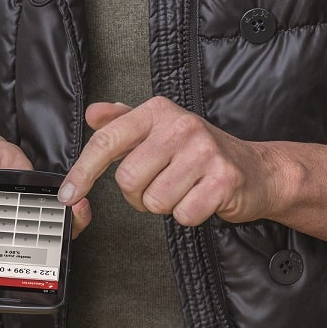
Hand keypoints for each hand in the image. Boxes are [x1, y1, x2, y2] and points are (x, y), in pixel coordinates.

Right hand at [0, 127, 90, 280]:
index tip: (2, 286)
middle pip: (9, 263)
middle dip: (31, 266)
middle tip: (46, 257)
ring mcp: (11, 223)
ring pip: (36, 244)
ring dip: (58, 240)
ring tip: (70, 222)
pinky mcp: (30, 207)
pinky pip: (50, 218)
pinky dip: (67, 216)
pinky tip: (76, 207)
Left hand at [58, 97, 275, 225]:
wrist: (257, 169)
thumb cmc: (199, 153)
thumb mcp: (159, 129)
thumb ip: (122, 122)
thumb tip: (93, 113)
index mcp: (157, 112)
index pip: (107, 141)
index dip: (83, 171)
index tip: (69, 193)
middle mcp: (180, 126)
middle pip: (128, 179)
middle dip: (137, 194)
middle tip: (159, 184)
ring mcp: (204, 152)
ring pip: (153, 201)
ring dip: (164, 205)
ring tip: (183, 189)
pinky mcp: (223, 180)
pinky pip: (182, 214)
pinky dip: (188, 215)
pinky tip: (201, 198)